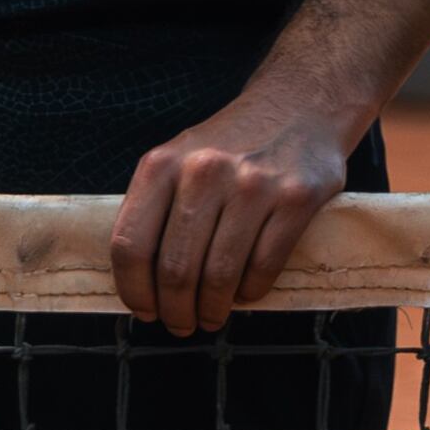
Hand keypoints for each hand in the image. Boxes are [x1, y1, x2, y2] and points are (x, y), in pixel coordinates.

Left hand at [111, 96, 358, 335]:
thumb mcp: (179, 159)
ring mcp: (253, 185)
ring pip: (220, 275)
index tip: (144, 311)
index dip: (134, 290)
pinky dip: (250, 292)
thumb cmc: (230, 145)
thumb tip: (141, 283)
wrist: (299, 105)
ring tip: (212, 316)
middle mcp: (204, 171)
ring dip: (213, 309)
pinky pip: (263, 267)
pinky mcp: (296, 198)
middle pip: (176, 269)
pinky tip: (245, 291)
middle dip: (176, 311)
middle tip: (182, 324)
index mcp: (163, 164)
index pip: (131, 244)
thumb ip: (157, 209)